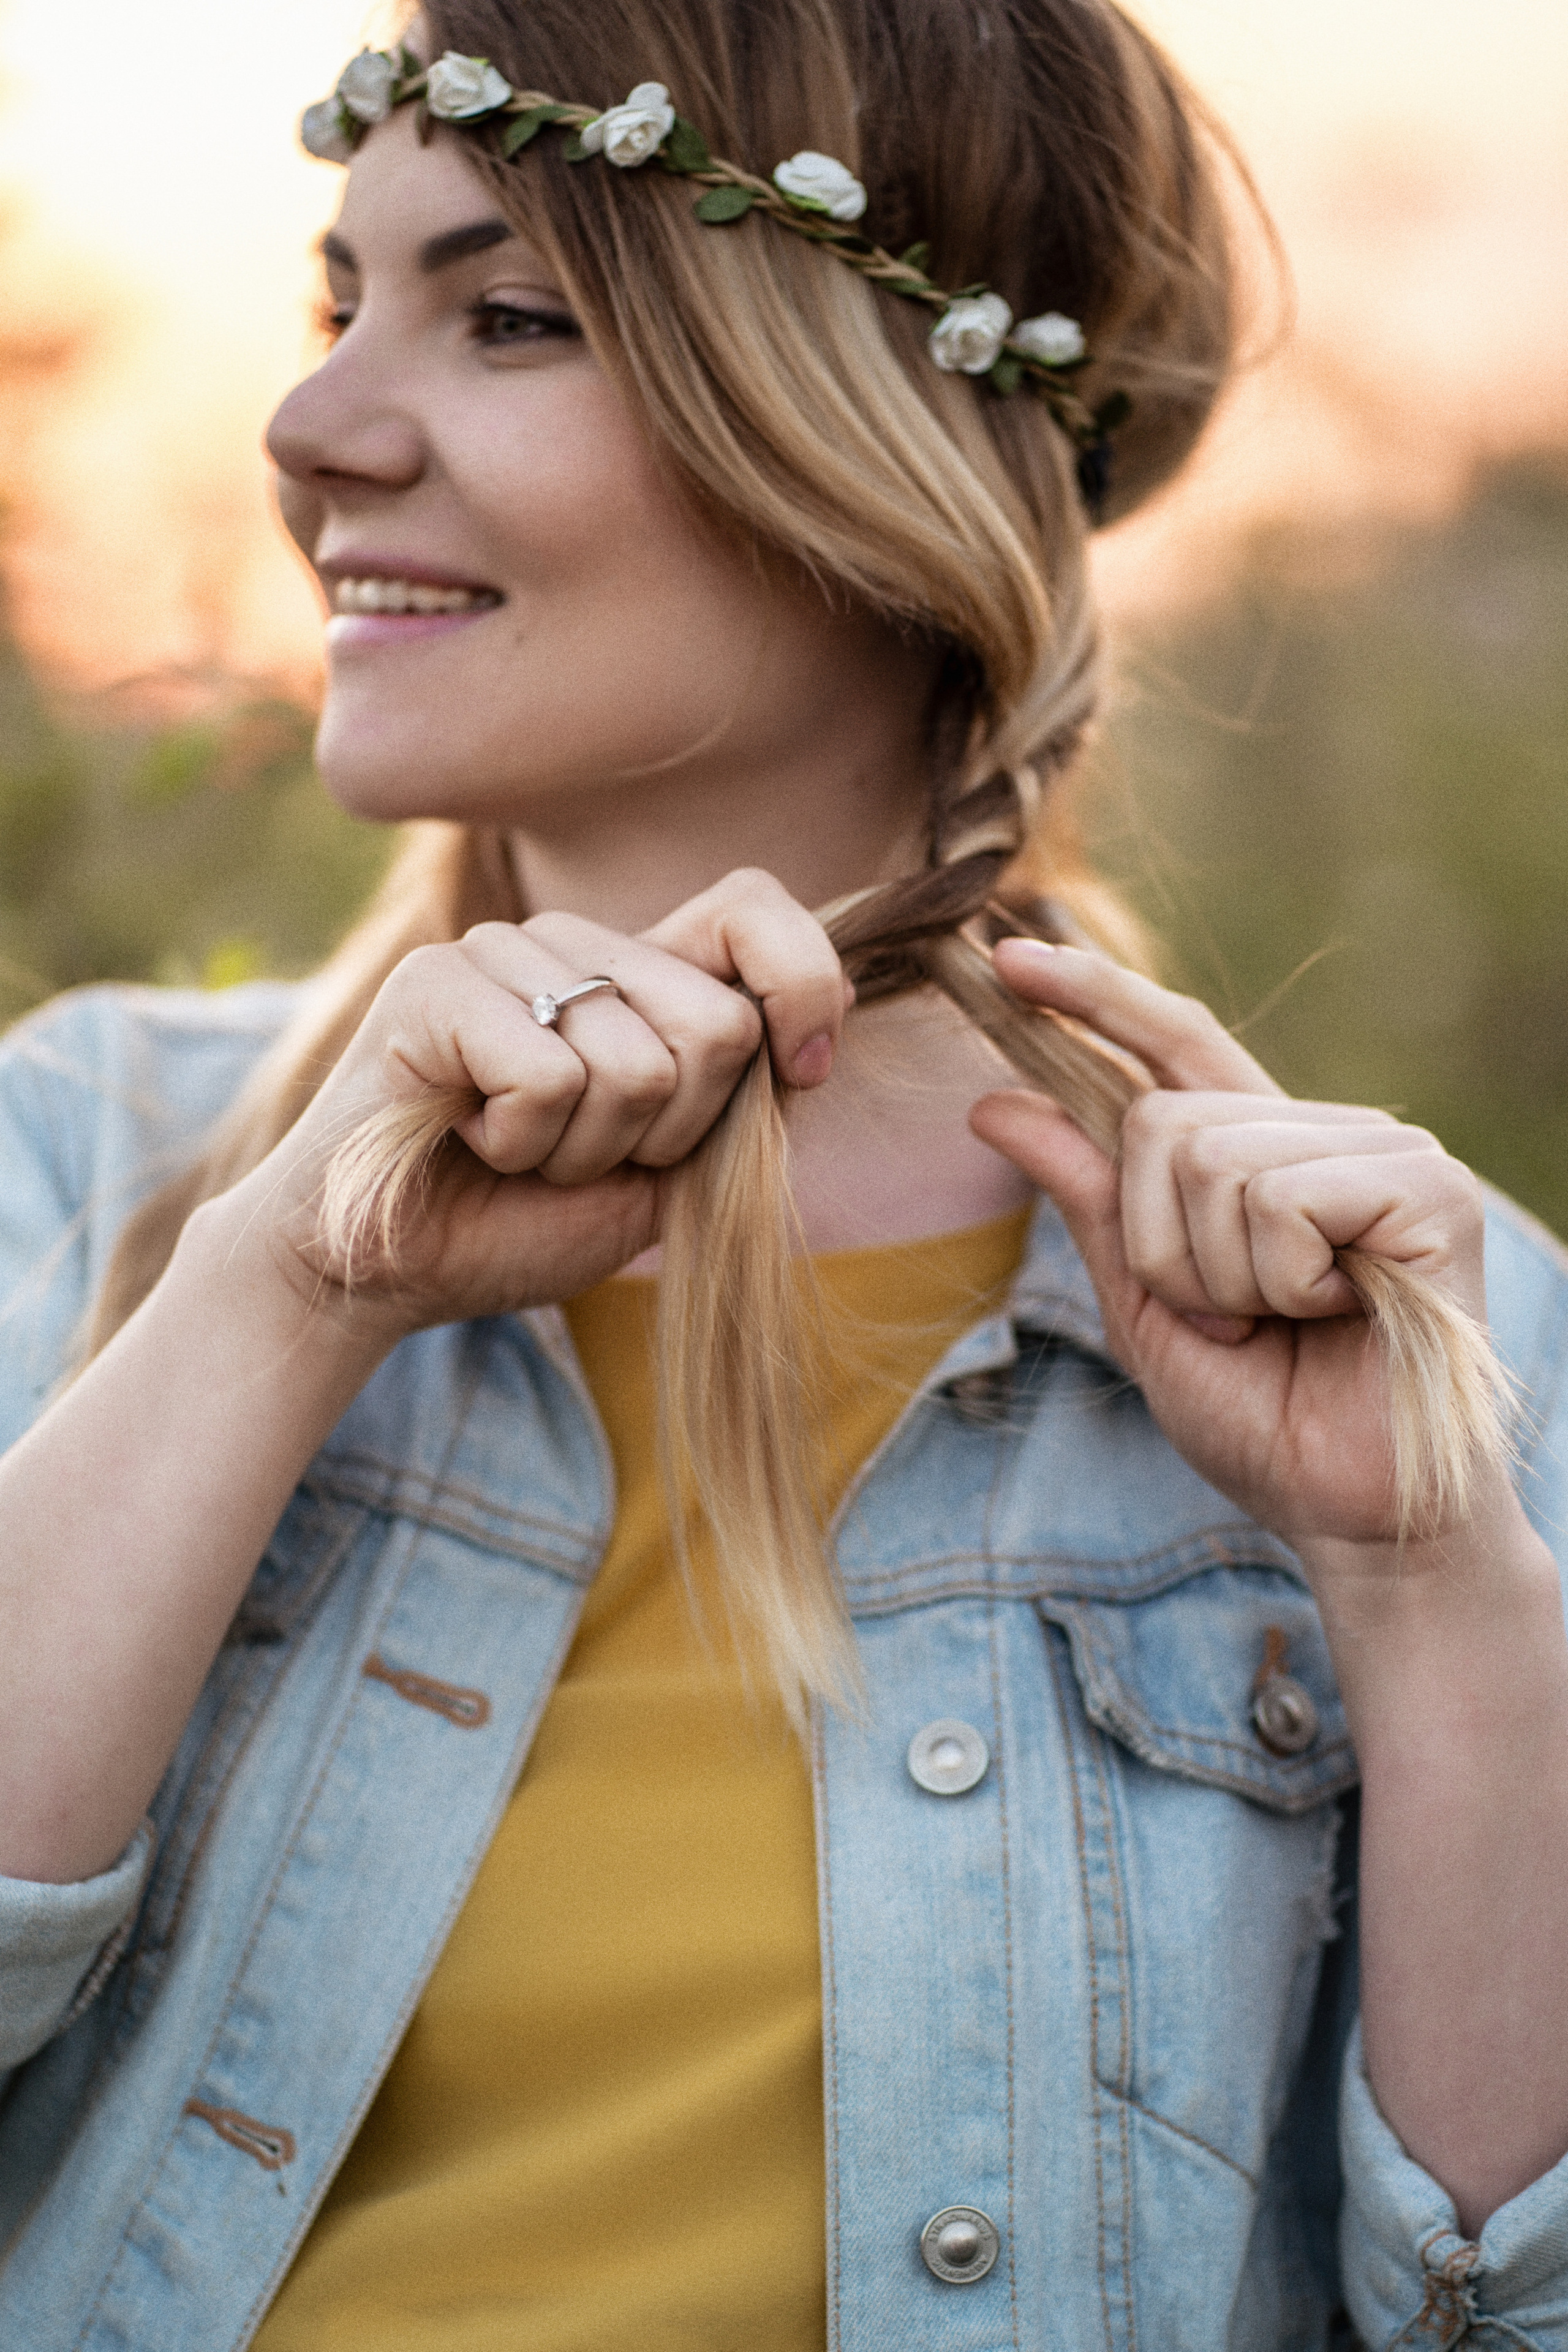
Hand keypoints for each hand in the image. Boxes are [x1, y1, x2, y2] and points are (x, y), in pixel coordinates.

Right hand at [227, 869, 846, 1334]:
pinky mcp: (436, 983)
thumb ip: (738, 1100)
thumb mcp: (663, 1172)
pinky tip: (471, 1140)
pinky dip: (523, 1146)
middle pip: (717, 1022)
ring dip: (584, 1151)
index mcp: (632, 974)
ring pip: (636, 1063)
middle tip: (580, 1155)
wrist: (382, 1275)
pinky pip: (550, 1078)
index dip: (802, 986)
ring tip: (515, 1153)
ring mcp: (500, 952)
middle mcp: (571, 944)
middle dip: (670, 1132)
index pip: (751, 908)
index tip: (801, 1073)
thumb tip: (823, 1016)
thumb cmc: (516, 1224)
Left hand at [969, 939, 1490, 1549]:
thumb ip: (1087, 1199)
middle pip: (1162, 1119)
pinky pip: (1279, 1197)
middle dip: (1160, 1245)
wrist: (1350, 1511)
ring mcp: (1385, 1152)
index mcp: (1263, 1154)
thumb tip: (995, 1102)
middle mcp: (1325, 1133)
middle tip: (1232, 1319)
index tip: (1006, 956)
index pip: (1174, 1041)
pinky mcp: (1426, 1189)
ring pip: (1211, 1158)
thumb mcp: (1142, 1302)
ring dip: (1219, 1274)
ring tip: (1285, 1323)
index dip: (1094, 996)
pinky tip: (1336, 1314)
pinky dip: (1279, 1279)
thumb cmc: (1262, 1416)